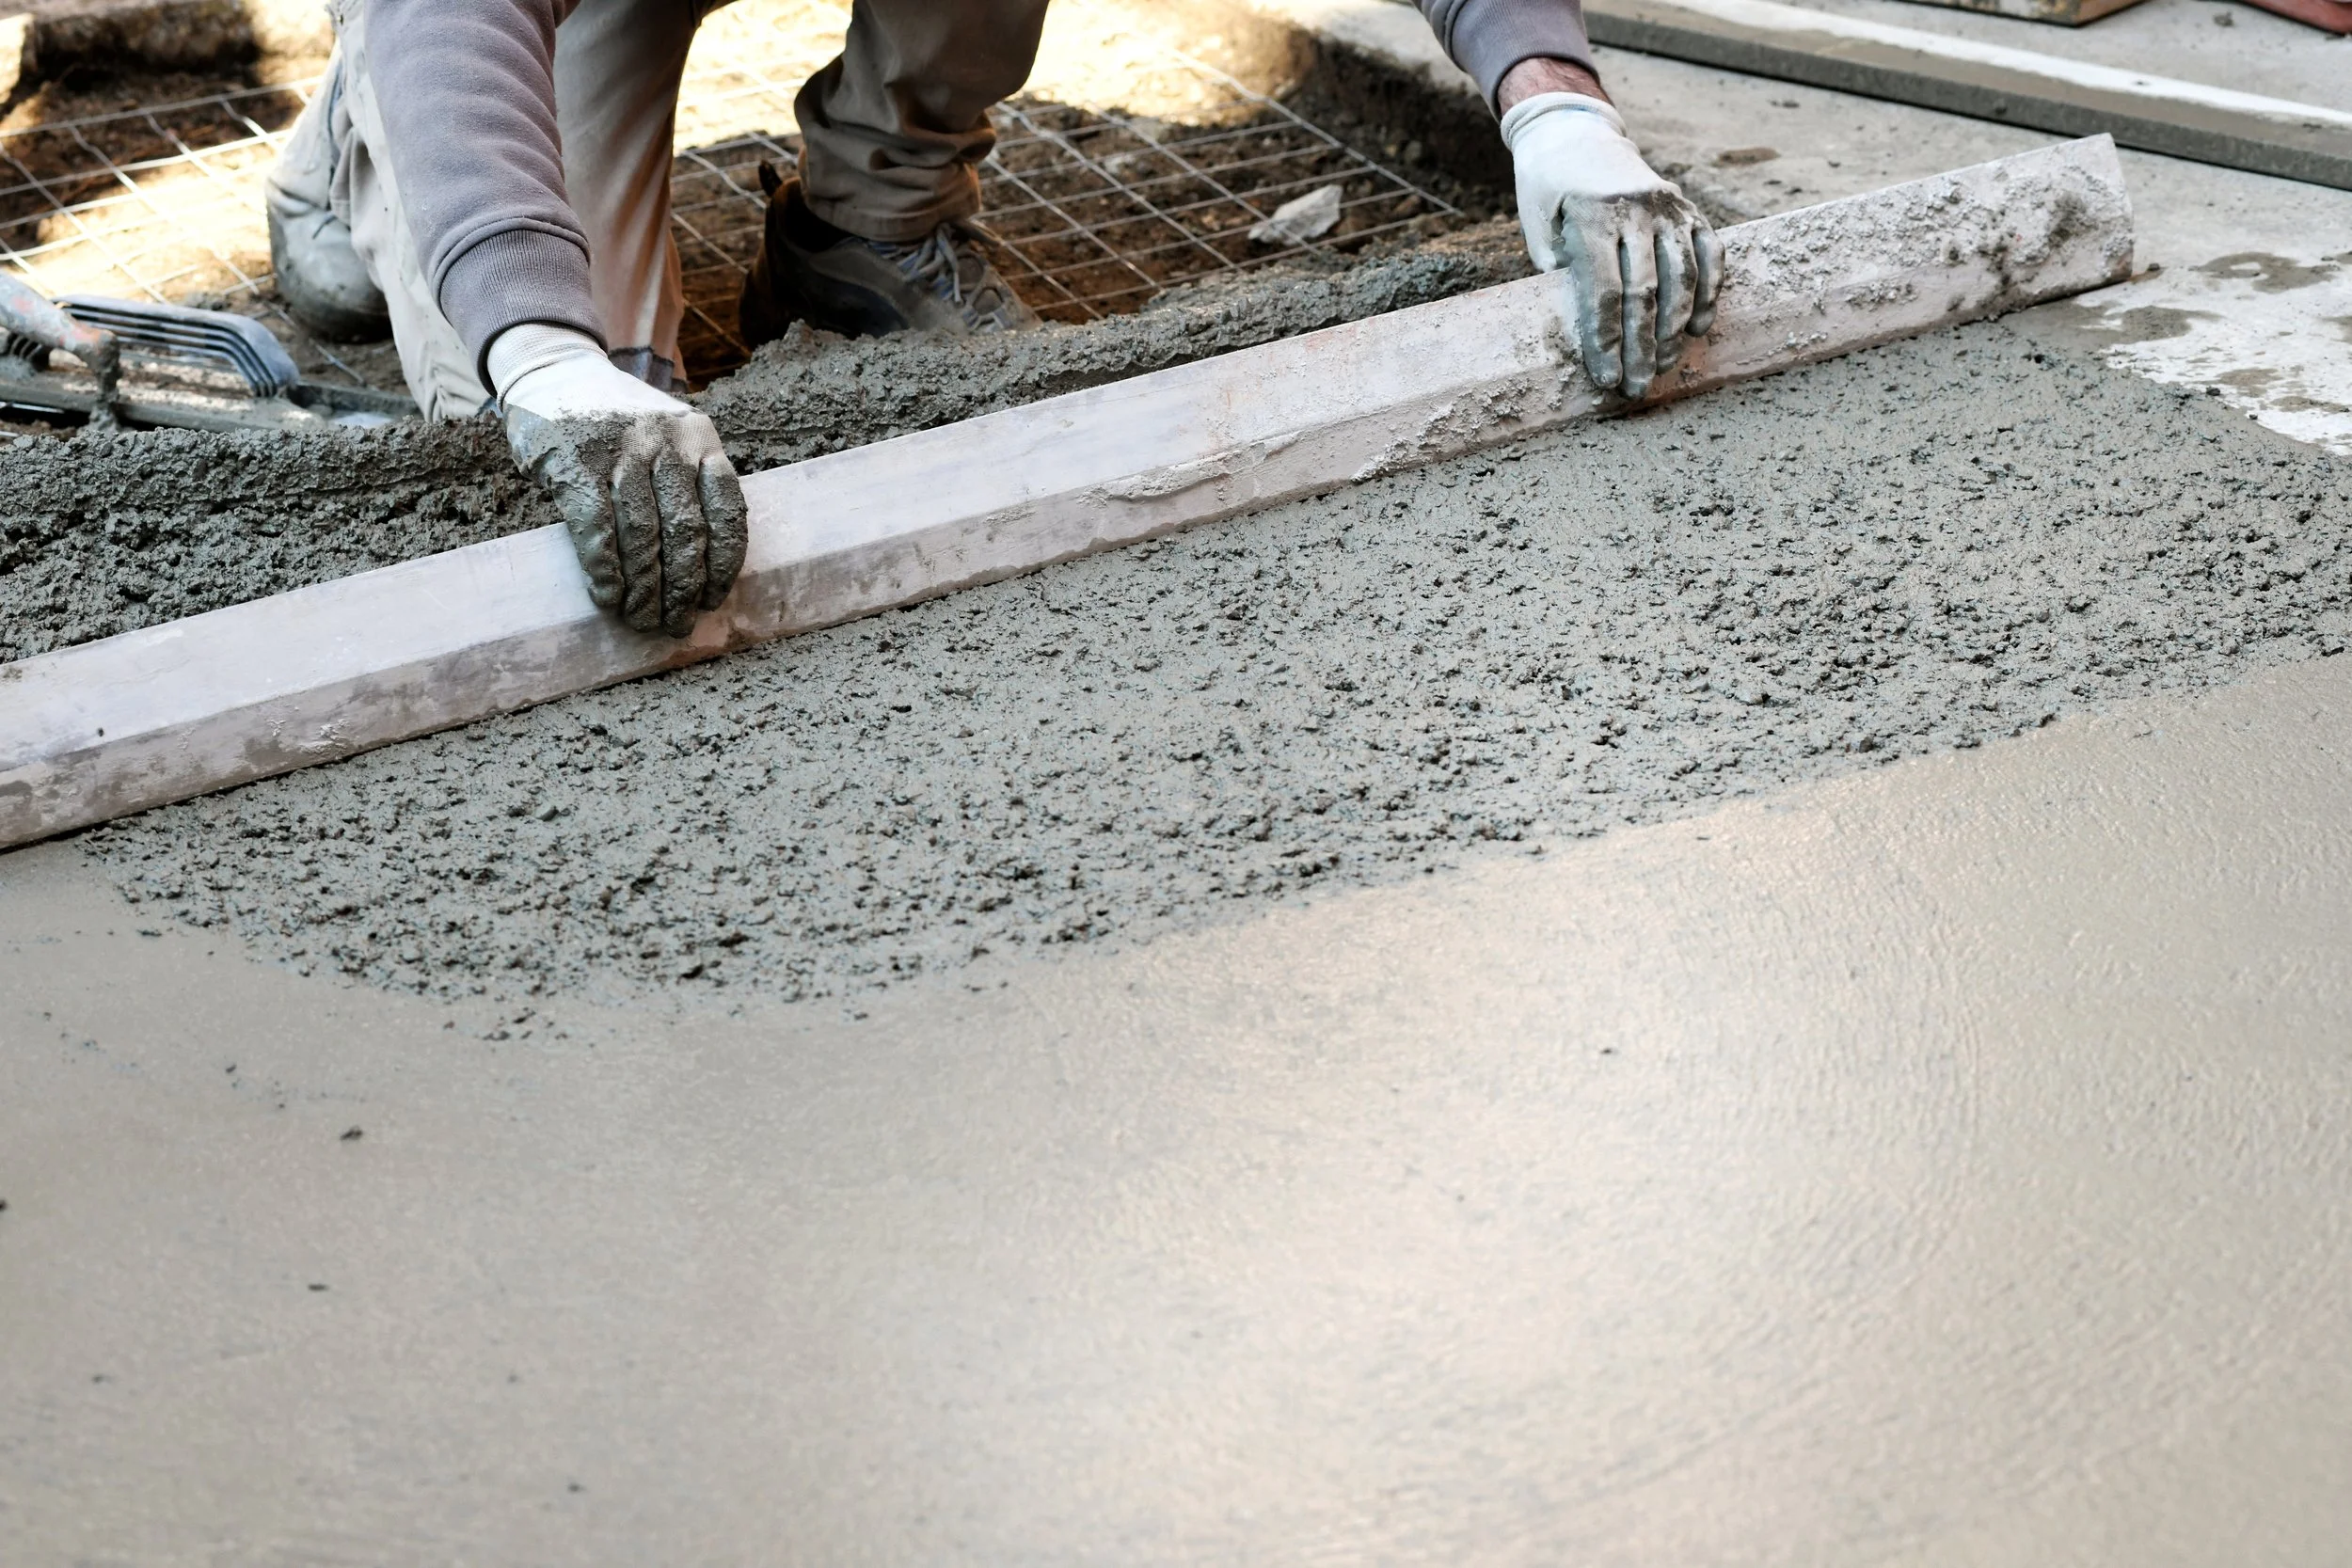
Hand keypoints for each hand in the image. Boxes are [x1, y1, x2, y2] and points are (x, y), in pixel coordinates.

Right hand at [489, 324, 748, 636]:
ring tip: (641, 619)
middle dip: (682, 589)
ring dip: (644, 590)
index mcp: (700, 436)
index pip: (728, 511)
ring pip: (643, 536)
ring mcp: (621, 447)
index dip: (723, 566)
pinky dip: (605, 571)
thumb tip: (702, 571)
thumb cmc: (617, 421)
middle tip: (673, 624)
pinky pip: (598, 529)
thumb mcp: (668, 435)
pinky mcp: (574, 460)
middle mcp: (667, 439)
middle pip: (686, 531)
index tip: (711, 601)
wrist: (553, 367)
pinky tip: (608, 597)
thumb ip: (690, 482)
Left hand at [1499, 89, 1722, 399]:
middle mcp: (1635, 209)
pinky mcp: (1689, 210)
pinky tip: (1697, 330)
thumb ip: (1563, 276)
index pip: (1604, 292)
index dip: (1607, 341)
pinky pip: (1710, 256)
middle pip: (1646, 292)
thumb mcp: (1540, 231)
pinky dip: (1707, 295)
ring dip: (1674, 330)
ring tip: (1662, 366)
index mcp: (1591, 216)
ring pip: (1683, 277)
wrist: (1575, 135)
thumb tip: (1590, 334)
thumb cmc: (1548, 195)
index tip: (1607, 379)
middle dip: (1641, 347)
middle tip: (1636, 388)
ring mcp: (1668, 208)